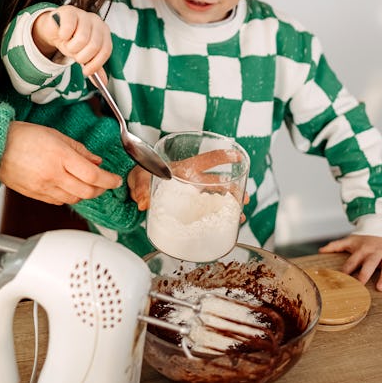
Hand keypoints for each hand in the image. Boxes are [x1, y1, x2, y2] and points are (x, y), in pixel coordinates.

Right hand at [0, 121, 121, 204]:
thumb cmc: (22, 136)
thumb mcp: (56, 135)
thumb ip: (79, 150)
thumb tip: (96, 161)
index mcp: (60, 157)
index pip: (93, 176)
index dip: (109, 181)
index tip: (116, 180)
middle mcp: (53, 175)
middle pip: (87, 192)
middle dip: (101, 189)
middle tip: (106, 183)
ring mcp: (43, 188)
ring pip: (74, 200)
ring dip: (85, 194)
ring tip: (89, 185)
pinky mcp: (35, 195)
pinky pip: (58, 202)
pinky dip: (69, 197)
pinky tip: (70, 189)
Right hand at [33, 6, 111, 75]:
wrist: (55, 29)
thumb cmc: (72, 41)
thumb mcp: (84, 55)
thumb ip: (94, 67)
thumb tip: (103, 84)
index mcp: (104, 32)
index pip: (105, 50)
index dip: (96, 64)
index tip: (86, 72)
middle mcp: (97, 21)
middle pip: (94, 46)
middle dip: (81, 56)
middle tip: (74, 54)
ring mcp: (83, 14)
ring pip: (81, 39)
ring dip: (71, 48)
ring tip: (68, 44)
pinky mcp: (69, 11)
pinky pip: (68, 29)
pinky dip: (63, 36)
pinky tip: (62, 35)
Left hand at [132, 149, 249, 219]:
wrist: (136, 190)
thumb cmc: (140, 178)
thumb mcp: (139, 179)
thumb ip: (141, 188)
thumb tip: (142, 200)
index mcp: (184, 168)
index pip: (207, 159)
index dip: (222, 156)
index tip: (237, 155)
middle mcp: (192, 180)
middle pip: (217, 181)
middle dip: (233, 189)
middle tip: (245, 197)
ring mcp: (191, 194)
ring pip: (215, 198)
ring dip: (228, 205)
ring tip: (240, 215)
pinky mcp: (188, 208)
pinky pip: (205, 211)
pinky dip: (216, 218)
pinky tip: (223, 226)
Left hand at [318, 234, 381, 291]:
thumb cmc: (365, 239)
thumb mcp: (351, 240)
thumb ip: (335, 246)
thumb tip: (320, 251)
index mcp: (362, 249)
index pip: (352, 261)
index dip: (346, 270)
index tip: (340, 280)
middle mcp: (375, 252)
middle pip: (369, 264)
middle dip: (364, 274)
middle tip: (360, 285)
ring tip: (381, 287)